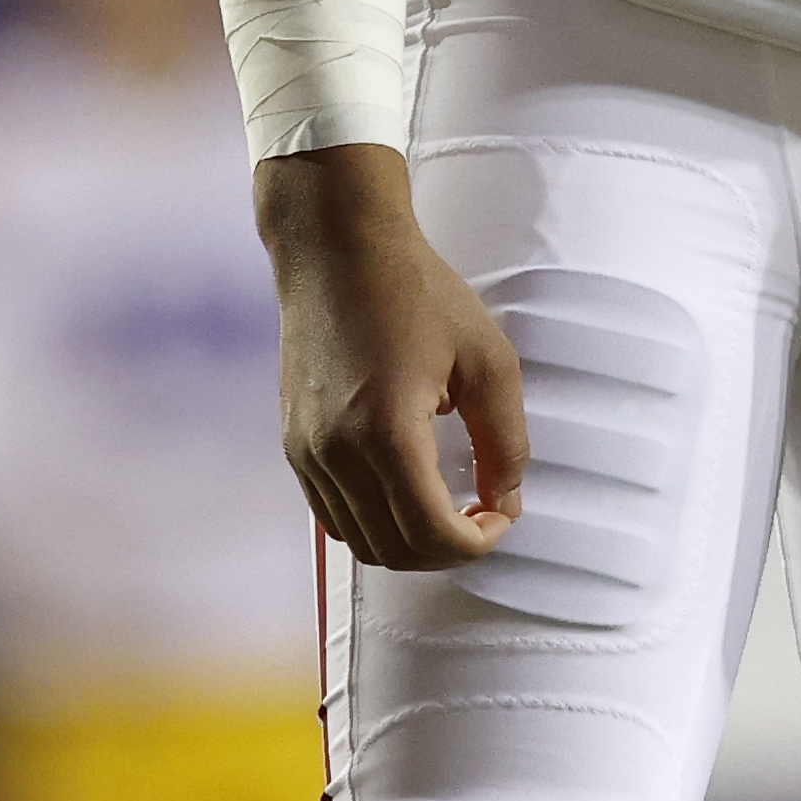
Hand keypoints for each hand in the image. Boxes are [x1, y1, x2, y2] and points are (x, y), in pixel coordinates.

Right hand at [256, 147, 525, 570]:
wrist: (337, 249)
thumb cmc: (416, 292)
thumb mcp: (487, 358)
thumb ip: (506, 440)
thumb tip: (506, 500)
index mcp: (386, 432)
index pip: (430, 535)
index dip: (476, 544)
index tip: (500, 515)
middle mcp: (336, 452)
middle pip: (393, 551)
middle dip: (445, 550)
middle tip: (480, 517)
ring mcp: (306, 452)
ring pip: (358, 542)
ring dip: (408, 542)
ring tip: (445, 507)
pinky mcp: (294, 443)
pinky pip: (332, 515)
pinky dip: (372, 523)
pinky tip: (404, 492)